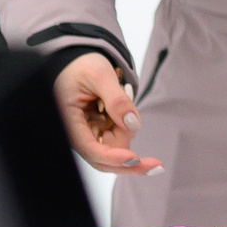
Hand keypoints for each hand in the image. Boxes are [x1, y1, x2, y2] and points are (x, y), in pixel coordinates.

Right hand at [56, 51, 161, 174]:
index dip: (112, 157)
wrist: (77, 62)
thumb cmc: (81, 66)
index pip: (90, 149)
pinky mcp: (100, 133)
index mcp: (69, 122)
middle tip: (157, 164)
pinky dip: (127, 129)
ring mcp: (90, 135)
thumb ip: (116, 99)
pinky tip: (126, 113)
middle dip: (129, 162)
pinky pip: (119, 139)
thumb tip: (132, 125)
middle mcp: (79, 134)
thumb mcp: (99, 76)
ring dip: (127, 133)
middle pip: (104, 160)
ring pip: (116, 150)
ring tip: (123, 100)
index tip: (134, 159)